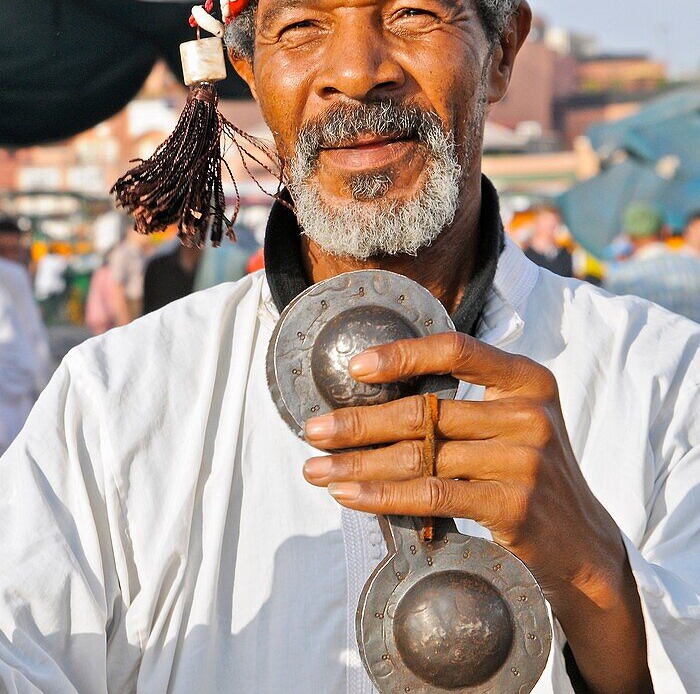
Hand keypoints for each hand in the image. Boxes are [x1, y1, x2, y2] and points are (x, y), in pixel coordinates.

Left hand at [300, 332, 650, 690]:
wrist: (581, 543)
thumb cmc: (526, 474)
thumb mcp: (510, 423)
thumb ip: (461, 404)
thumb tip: (369, 398)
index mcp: (527, 379)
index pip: (456, 350)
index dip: (402, 355)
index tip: (354, 368)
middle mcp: (528, 414)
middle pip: (426, 412)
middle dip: (359, 423)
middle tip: (313, 431)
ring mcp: (524, 460)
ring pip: (420, 456)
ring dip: (358, 465)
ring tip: (317, 470)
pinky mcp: (514, 505)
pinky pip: (432, 495)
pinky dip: (382, 496)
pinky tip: (349, 496)